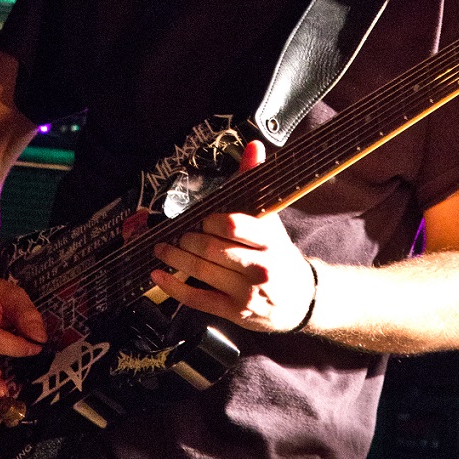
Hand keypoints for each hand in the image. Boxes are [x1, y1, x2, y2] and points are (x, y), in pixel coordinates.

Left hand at [151, 141, 316, 332]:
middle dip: (186, 238)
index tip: (202, 217)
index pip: (232, 225)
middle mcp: (259, 268)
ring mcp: (245, 293)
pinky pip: (196, 298)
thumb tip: (253, 146)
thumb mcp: (271, 220)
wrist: (301, 299)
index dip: (209, 220)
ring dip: (174, 257)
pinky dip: (173, 286)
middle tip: (178, 233)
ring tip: (162, 248)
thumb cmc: (279, 254)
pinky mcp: (233, 312)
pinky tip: (158, 276)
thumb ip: (255, 183)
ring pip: (200, 271)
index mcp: (269, 240)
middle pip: (210, 248)